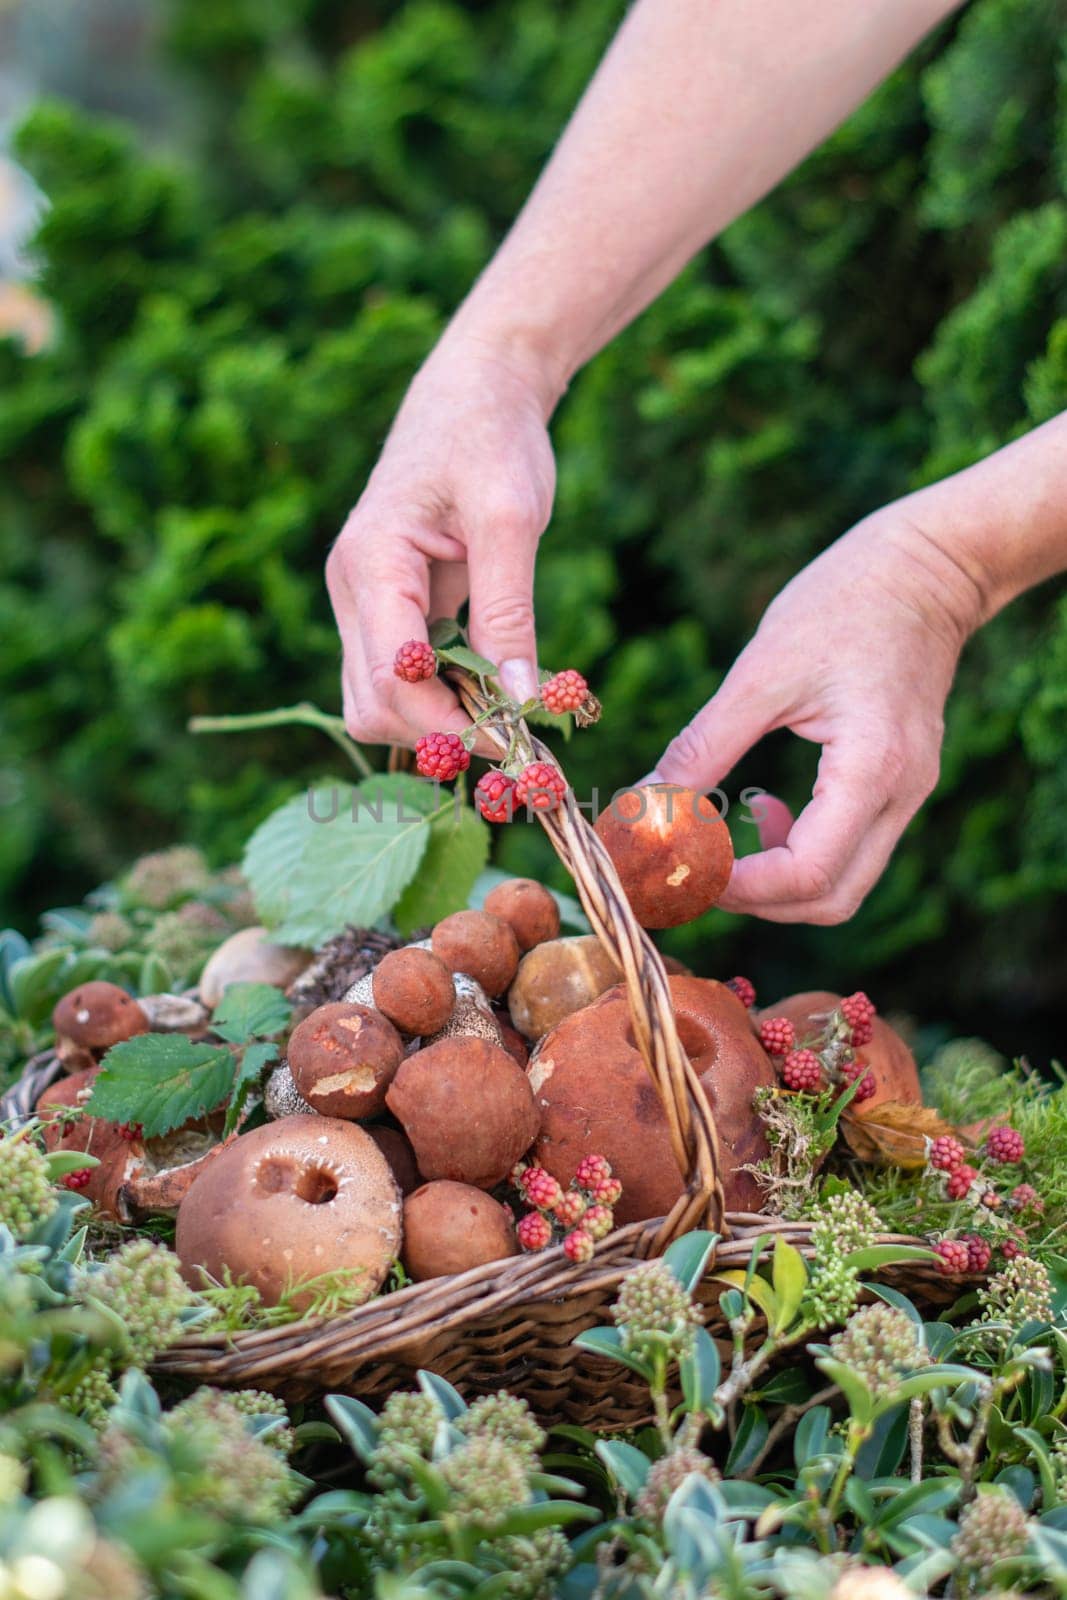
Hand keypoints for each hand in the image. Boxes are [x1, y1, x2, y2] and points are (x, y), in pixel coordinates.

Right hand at [326, 336, 557, 744]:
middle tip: (515, 735)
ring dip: (437, 721)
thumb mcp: (512, 518)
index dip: (451, 720)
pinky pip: (400, 678)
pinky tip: (490, 690)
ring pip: (378, 701)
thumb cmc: (492, 438)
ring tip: (505, 712)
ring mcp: (364, 602)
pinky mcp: (389, 609)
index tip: (514, 737)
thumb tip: (518, 697)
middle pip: (374, 703)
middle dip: (440, 730)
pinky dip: (442, 698)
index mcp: (370, 561)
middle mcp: (351, 588)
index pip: (396, 674)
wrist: (476, 391)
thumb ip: (509, 610)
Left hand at [647, 506, 984, 922]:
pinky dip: (797, 852)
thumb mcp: (760, 673)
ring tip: (720, 845)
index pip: (807, 874)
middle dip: (754, 900)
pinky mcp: (899, 785)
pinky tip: (758, 810)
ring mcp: (908, 794)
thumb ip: (701, 747)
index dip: (737, 887)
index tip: (679, 868)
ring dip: (775, 883)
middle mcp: (902, 795)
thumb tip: (641, 803)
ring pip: (843, 884)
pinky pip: (849, 848)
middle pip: (831, 899)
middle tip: (690, 871)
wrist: (925, 568)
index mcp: (872, 768)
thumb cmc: (843, 603)